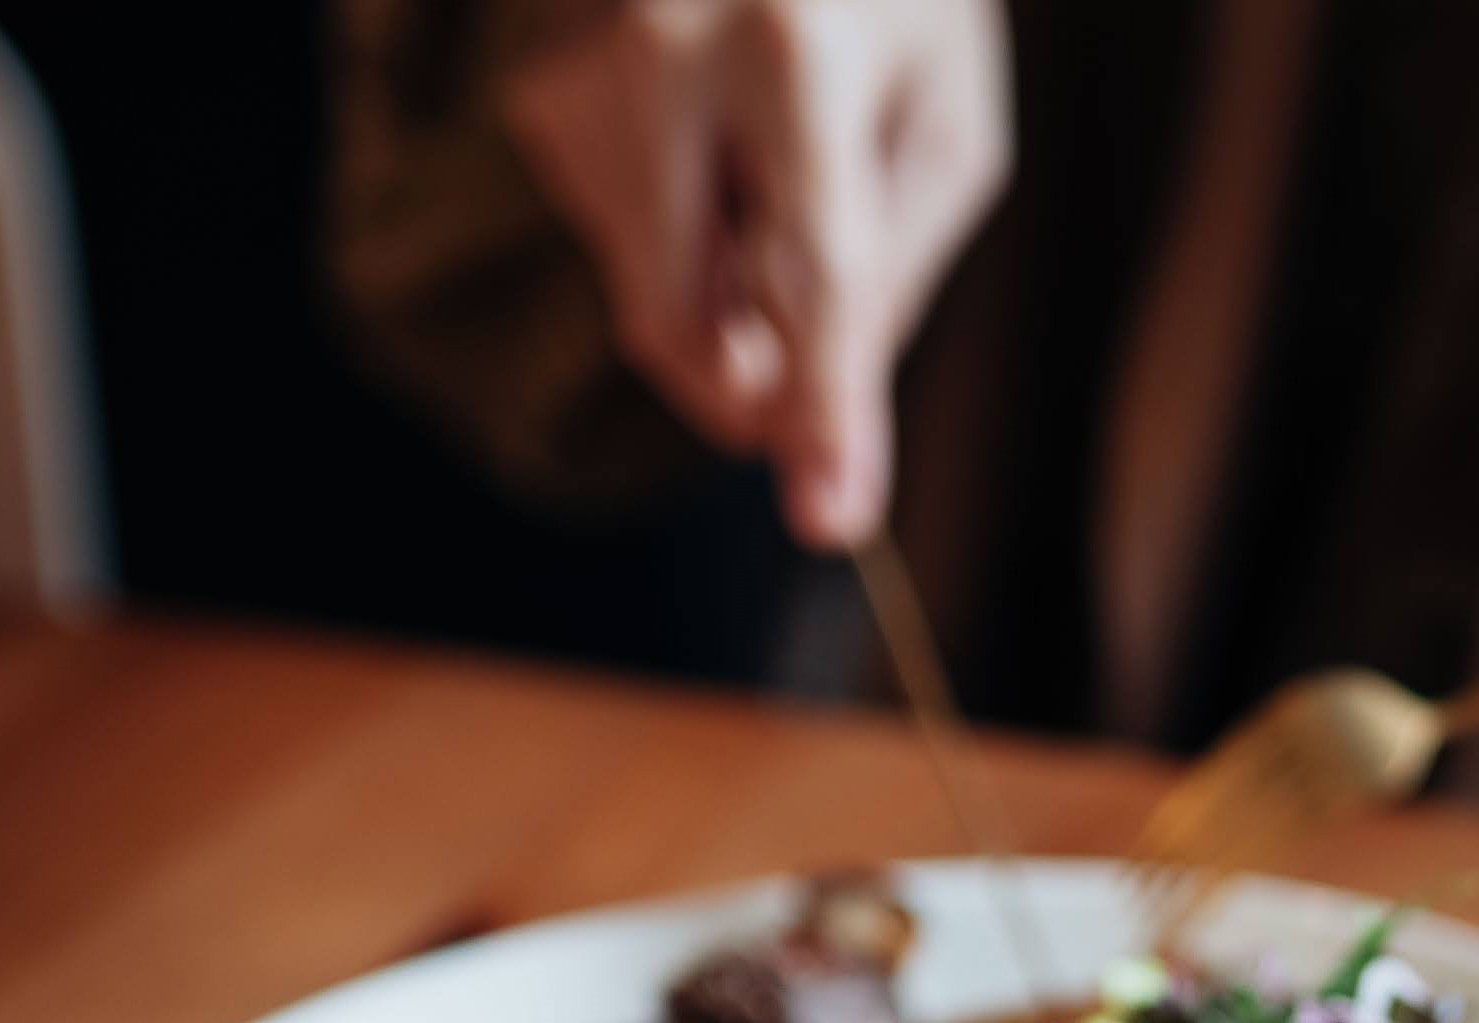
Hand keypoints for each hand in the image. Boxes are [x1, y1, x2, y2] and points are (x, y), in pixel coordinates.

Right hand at [503, 0, 1011, 548]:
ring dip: (727, 303)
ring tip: (777, 176)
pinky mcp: (536, 94)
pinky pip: (621, 249)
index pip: (811, 273)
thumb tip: (821, 445)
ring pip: (649, 301)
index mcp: (791, 46)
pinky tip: (720, 152)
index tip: (830, 519)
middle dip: (754, 395)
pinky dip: (684, 245)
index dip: (826, 407)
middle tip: (813, 406)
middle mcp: (658, 46)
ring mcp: (574, 69)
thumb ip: (889, 279)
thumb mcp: (942, 125)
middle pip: (685, 321)